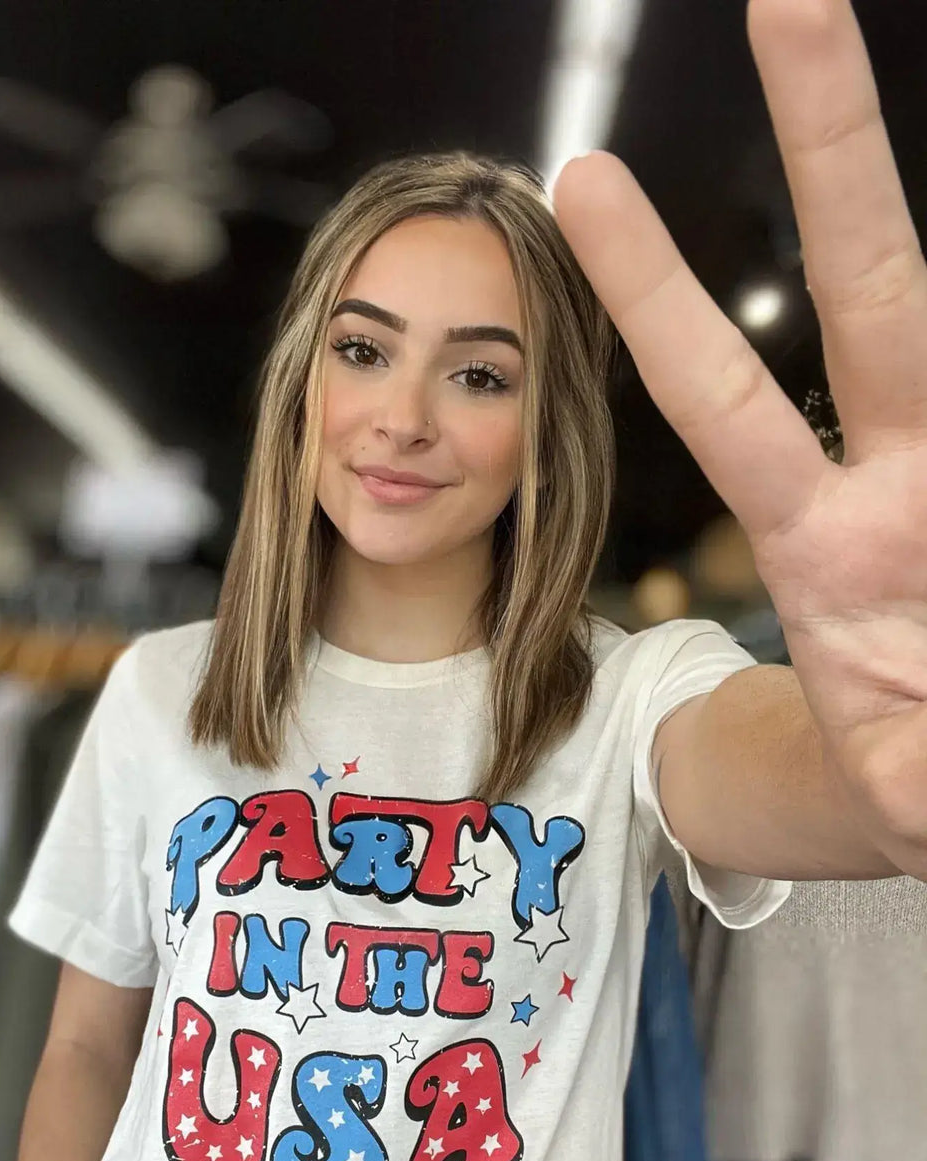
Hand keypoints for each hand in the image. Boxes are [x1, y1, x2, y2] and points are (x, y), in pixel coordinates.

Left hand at [553, 0, 926, 872]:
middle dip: (831, 136)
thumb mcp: (894, 776)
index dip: (657, 292)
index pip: (722, 393)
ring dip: (902, 187)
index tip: (576, 182)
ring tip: (826, 15)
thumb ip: (898, 759)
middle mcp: (901, 477)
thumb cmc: (913, 774)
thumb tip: (911, 750)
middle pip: (872, 284)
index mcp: (820, 538)